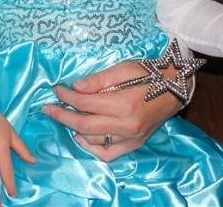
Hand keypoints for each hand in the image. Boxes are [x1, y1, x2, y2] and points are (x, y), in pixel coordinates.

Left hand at [43, 60, 182, 160]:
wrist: (174, 87)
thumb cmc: (148, 73)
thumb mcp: (123, 69)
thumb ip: (98, 80)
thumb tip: (75, 88)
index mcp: (124, 104)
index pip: (85, 103)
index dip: (66, 96)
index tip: (56, 89)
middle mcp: (127, 125)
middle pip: (85, 125)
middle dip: (62, 116)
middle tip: (47, 108)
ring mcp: (131, 138)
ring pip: (94, 141)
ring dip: (75, 129)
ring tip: (65, 117)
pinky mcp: (135, 144)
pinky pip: (109, 153)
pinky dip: (92, 148)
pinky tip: (82, 137)